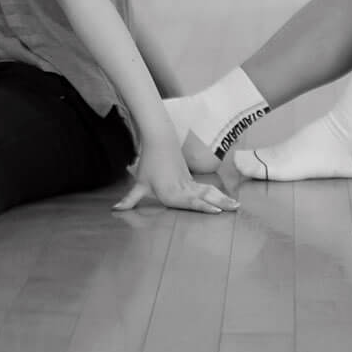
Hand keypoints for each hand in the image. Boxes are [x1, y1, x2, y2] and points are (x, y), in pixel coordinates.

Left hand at [114, 143, 239, 215]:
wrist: (159, 139)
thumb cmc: (149, 162)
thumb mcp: (139, 183)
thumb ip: (130, 200)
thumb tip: (115, 209)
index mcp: (171, 193)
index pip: (190, 203)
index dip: (204, 207)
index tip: (217, 211)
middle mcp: (183, 189)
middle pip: (204, 198)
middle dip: (220, 204)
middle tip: (235, 209)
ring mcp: (189, 183)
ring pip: (208, 192)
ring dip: (222, 198)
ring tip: (236, 205)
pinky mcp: (191, 179)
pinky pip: (205, 188)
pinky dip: (216, 194)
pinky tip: (224, 199)